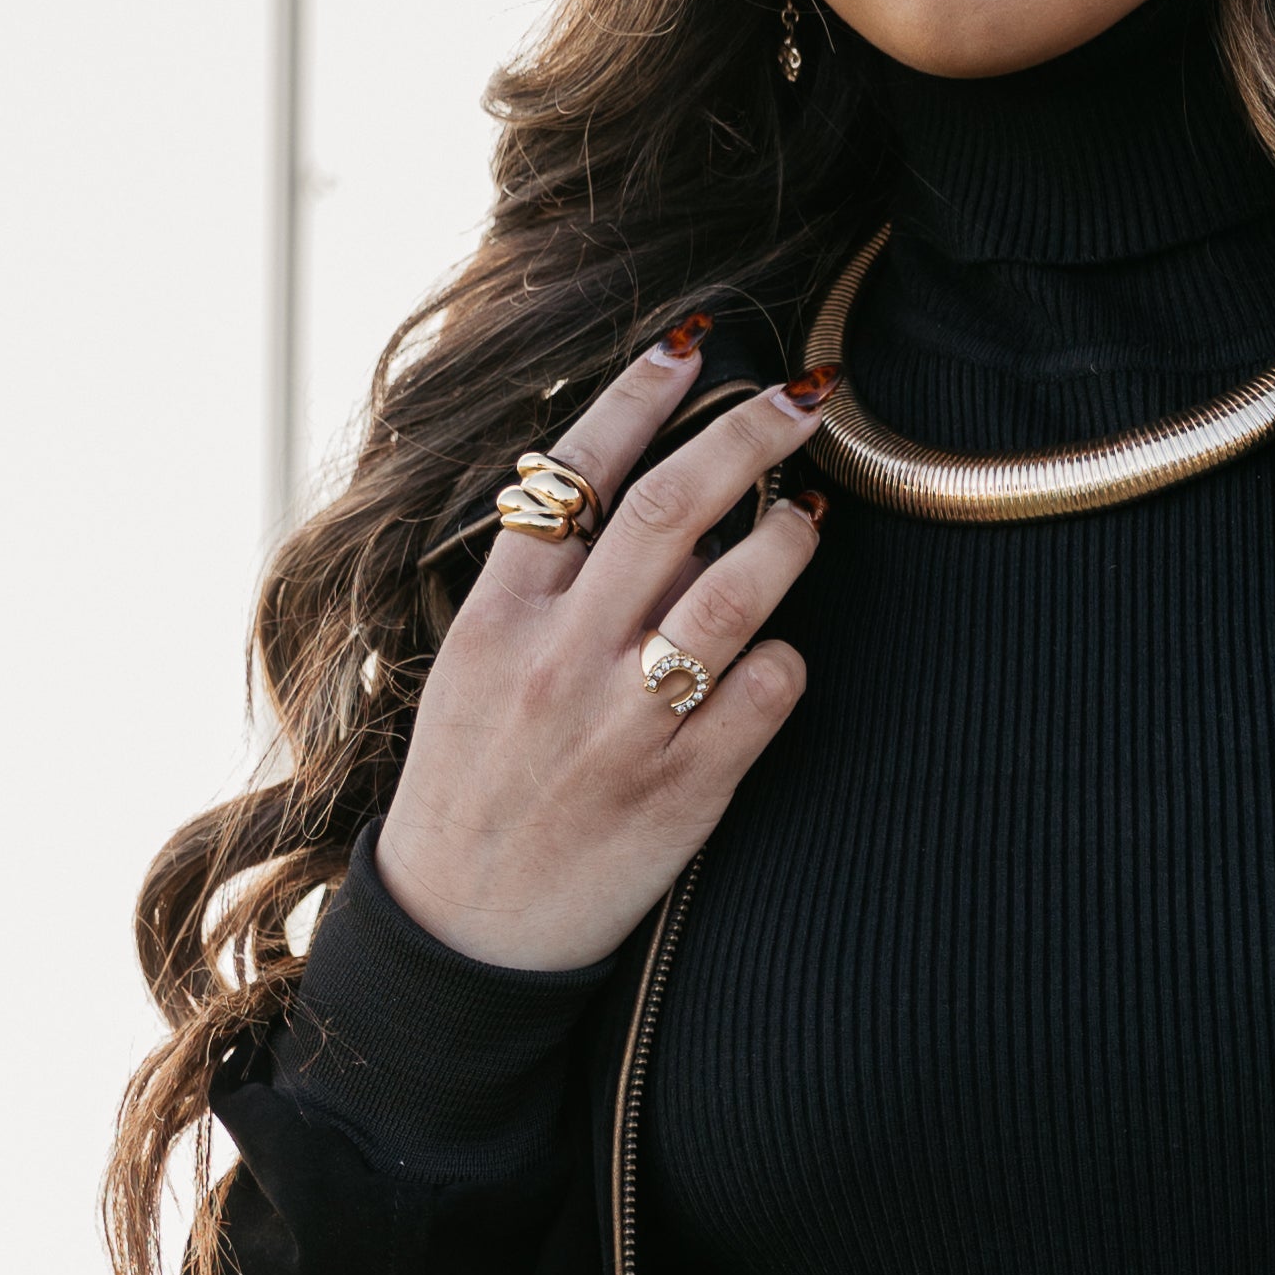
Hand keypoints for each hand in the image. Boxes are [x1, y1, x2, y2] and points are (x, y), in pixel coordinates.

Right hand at [373, 324, 832, 973]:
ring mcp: (625, 724)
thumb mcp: (474, 668)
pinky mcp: (684, 790)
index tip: (694, 343)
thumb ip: (542, 586)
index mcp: (500, 618)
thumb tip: (640, 498)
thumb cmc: (473, 787)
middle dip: (746, 432)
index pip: (577, 473)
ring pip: (733, 593)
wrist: (467, 931)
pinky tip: (777, 659)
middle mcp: (562, 659)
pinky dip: (785, 660)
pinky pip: (765, 692)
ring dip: (787, 538)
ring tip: (807, 515)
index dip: (640, 395)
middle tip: (802, 395)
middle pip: (671, 508)